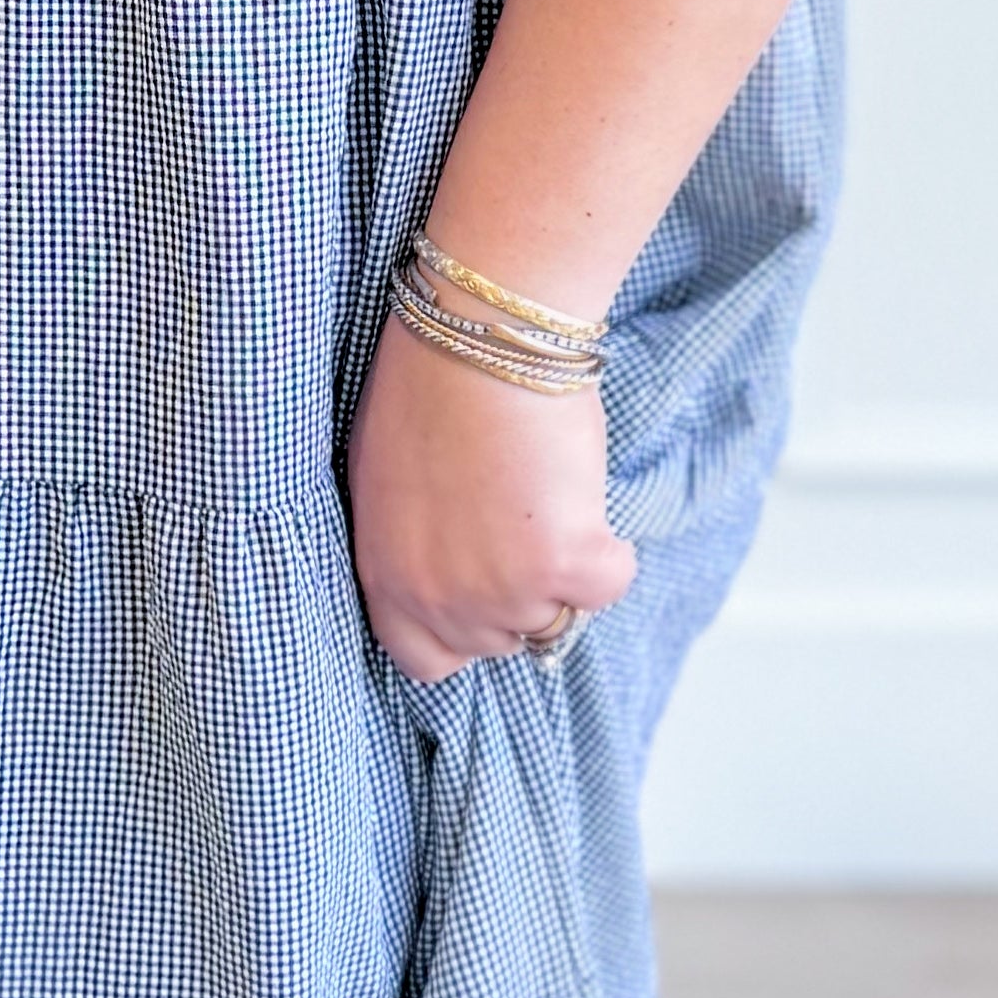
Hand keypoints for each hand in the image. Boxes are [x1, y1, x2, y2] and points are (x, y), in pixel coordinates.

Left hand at [346, 314, 637, 684]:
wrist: (479, 337)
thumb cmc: (430, 387)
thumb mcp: (390, 484)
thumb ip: (416, 547)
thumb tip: (454, 569)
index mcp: (387, 579)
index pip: (425, 660)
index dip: (462, 631)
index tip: (483, 589)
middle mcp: (439, 600)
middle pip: (502, 640)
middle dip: (519, 591)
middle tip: (523, 517)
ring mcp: (500, 590)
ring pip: (560, 614)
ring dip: (566, 562)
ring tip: (545, 490)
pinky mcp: (561, 564)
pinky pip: (609, 582)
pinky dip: (610, 547)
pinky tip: (578, 489)